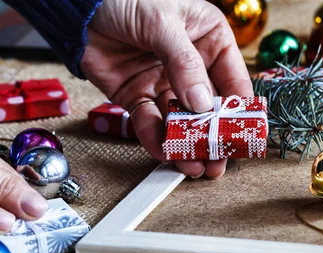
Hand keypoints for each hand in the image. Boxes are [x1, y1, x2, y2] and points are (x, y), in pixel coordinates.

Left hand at [81, 0, 252, 178]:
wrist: (78, 4)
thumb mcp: (163, 22)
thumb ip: (184, 63)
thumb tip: (202, 104)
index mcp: (209, 40)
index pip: (232, 80)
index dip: (239, 109)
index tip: (243, 135)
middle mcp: (191, 65)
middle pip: (208, 108)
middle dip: (213, 135)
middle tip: (219, 161)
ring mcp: (164, 83)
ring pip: (180, 120)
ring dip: (186, 144)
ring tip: (194, 166)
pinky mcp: (137, 96)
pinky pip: (149, 121)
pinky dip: (155, 138)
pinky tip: (164, 152)